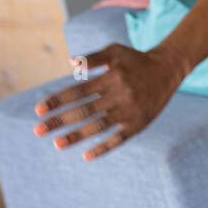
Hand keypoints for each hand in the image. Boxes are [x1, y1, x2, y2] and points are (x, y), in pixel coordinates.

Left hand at [32, 44, 183, 160]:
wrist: (169, 69)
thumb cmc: (136, 60)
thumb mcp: (116, 51)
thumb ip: (93, 57)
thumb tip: (70, 63)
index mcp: (111, 78)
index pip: (78, 91)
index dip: (57, 101)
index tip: (39, 111)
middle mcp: (120, 95)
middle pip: (85, 111)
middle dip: (60, 121)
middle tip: (38, 130)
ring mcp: (130, 111)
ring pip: (99, 126)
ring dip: (76, 136)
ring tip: (57, 143)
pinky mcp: (139, 124)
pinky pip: (119, 138)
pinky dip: (103, 148)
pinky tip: (86, 155)